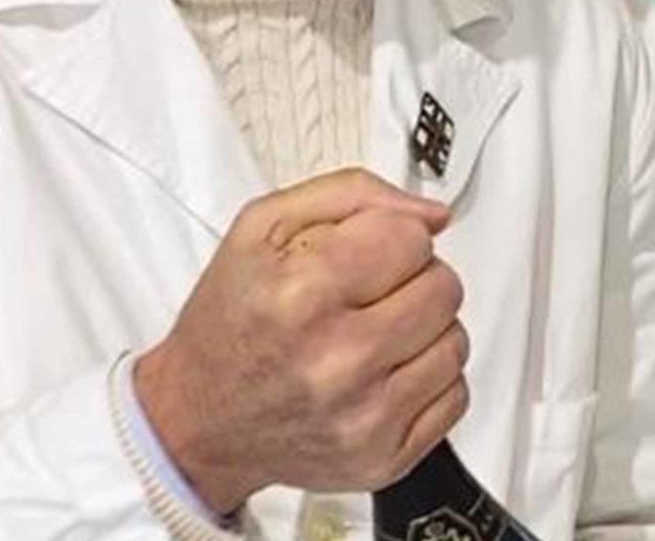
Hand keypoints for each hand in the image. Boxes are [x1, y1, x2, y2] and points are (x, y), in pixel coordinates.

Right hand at [134, 169, 467, 514]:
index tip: (369, 249)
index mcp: (302, 296)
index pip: (412, 239)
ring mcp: (364, 419)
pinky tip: (387, 371)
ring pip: (456, 341)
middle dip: (414, 277)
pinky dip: (428, 377)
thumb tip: (432, 215)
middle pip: (444, 288)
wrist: (198, 419)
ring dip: (425, 328)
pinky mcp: (384, 460)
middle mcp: (336, 363)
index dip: (391, 234)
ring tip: (376, 332)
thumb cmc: (231, 321)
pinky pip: (455, 396)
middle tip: (371, 290)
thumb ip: (353, 194)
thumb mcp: (262, 228)